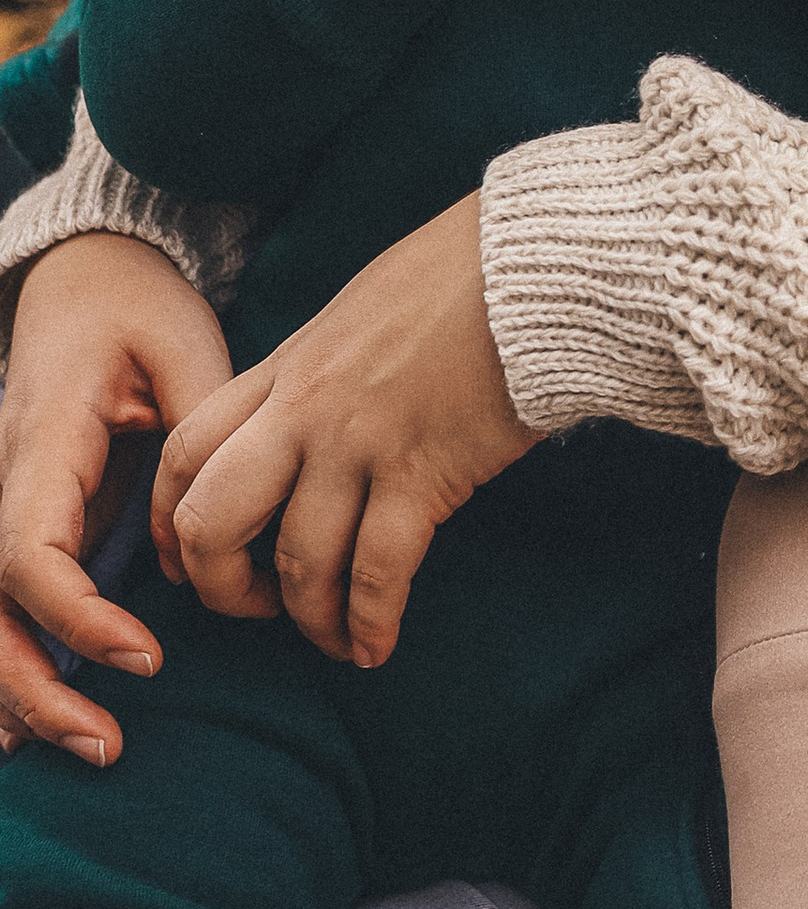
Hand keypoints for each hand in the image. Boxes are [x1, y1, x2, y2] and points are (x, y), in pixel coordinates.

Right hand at [0, 234, 231, 761]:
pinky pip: (0, 601)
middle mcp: (3, 480)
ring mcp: (2, 502)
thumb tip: (195, 542)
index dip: (75, 619)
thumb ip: (195, 442)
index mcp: (38, 443)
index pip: (26, 552)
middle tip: (107, 743)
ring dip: (16, 691)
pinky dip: (8, 663)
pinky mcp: (21, 521)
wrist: (88, 275)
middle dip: (34, 686)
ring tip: (80, 748)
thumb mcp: (185, 349)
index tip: (145, 657)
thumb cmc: (139, 309)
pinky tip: (23, 730)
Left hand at [152, 194, 528, 668]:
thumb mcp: (361, 310)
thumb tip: (318, 411)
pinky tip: (378, 645)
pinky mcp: (424, 469)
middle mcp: (305, 408)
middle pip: (212, 518)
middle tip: (256, 608)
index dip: (171, 522)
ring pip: (299, 560)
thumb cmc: (464, 275)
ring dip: (312, 619)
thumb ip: (324, 367)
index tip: (192, 563)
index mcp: (286, 366)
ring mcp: (359, 441)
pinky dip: (372, 620)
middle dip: (220, 584)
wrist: (534, 263)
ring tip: (336, 642)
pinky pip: (378, 568)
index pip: (186, 452)